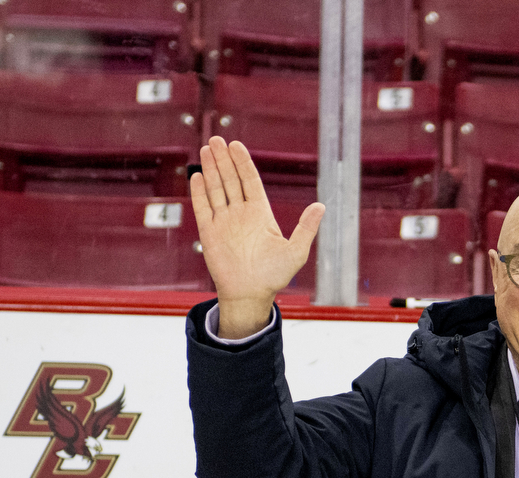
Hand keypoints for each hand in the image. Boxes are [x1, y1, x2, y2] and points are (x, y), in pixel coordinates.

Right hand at [190, 136, 324, 338]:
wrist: (251, 295)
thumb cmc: (275, 276)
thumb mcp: (296, 251)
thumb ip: (306, 228)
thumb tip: (321, 206)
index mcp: (261, 214)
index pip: (249, 181)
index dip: (243, 163)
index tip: (236, 145)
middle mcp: (241, 214)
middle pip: (231, 180)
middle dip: (224, 160)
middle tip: (217, 140)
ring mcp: (224, 222)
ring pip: (216, 189)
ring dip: (211, 170)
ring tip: (207, 149)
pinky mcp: (209, 233)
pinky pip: (202, 208)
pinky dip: (199, 192)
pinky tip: (197, 176)